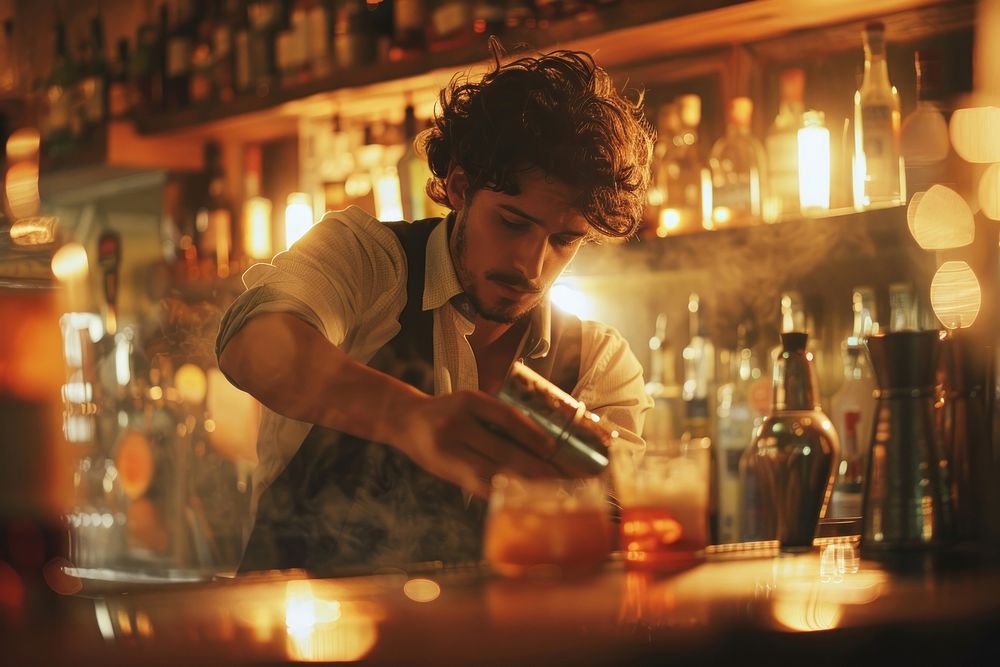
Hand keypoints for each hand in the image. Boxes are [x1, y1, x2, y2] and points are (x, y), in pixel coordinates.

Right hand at [390, 390, 559, 497]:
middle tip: (564, 477)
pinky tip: (520, 499)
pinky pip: (478, 486)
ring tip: (550, 492)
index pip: (507, 417)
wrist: (405, 420)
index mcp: (469, 401)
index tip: (554, 449)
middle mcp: (457, 424)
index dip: (532, 435)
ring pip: (493, 472)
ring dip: (524, 484)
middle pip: (504, 450)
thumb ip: (497, 417)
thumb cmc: (447, 412)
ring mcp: (448, 449)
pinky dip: (501, 493)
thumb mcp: (470, 403)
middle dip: (537, 466)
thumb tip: (543, 440)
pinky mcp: (445, 471)